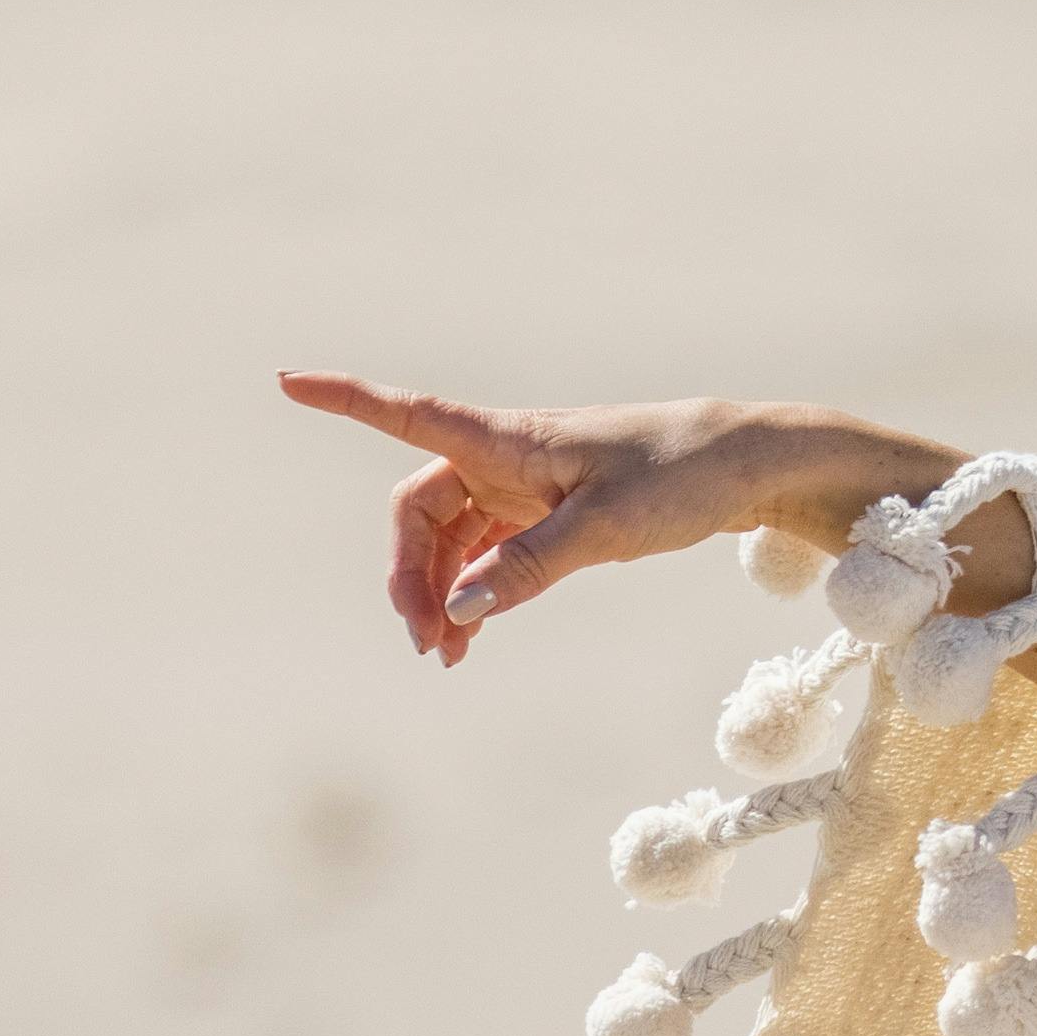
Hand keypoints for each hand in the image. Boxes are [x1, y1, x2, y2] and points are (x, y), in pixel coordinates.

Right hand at [275, 374, 983, 663]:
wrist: (750, 467)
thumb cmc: (682, 475)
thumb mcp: (608, 528)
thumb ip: (529, 568)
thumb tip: (457, 609)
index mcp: (510, 438)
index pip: (409, 414)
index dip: (346, 398)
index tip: (286, 379)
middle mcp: (507, 457)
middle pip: (420, 509)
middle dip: (408, 572)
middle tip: (425, 642)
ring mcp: (527, 487)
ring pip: (451, 539)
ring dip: (439, 592)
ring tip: (445, 656)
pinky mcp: (551, 515)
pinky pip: (487, 555)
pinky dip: (473, 593)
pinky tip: (469, 639)